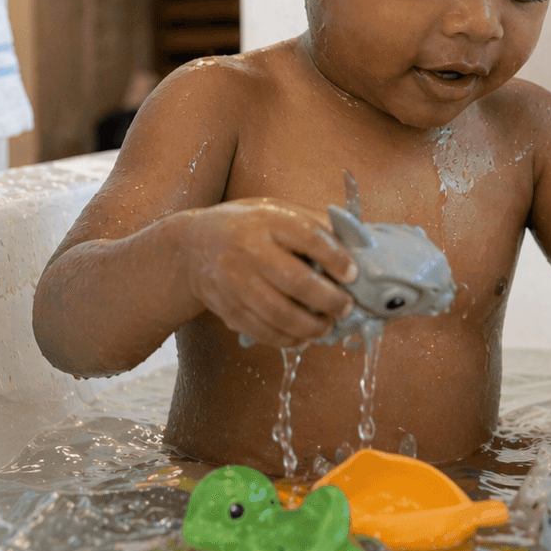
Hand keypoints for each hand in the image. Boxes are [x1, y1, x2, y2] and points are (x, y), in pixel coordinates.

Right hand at [181, 199, 358, 347]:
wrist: (192, 245)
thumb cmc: (247, 226)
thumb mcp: (275, 211)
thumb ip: (312, 224)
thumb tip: (358, 244)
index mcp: (267, 220)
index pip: (308, 237)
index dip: (335, 258)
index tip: (352, 274)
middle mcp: (248, 250)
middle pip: (297, 281)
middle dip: (330, 300)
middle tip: (346, 307)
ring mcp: (235, 281)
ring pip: (280, 314)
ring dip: (312, 326)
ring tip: (327, 326)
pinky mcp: (227, 307)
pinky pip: (263, 330)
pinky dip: (288, 339)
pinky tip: (303, 336)